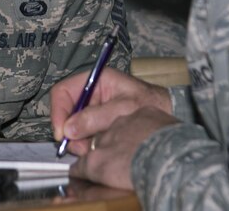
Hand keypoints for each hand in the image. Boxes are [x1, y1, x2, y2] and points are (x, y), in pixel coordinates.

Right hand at [51, 68, 170, 155]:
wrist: (169, 114)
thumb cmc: (151, 104)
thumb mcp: (125, 108)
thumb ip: (97, 117)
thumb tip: (69, 129)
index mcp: (96, 80)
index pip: (63, 91)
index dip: (58, 111)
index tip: (61, 133)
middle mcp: (90, 94)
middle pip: (65, 111)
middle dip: (69, 131)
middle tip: (79, 148)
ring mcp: (92, 110)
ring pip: (72, 126)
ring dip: (77, 141)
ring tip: (92, 149)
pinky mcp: (96, 124)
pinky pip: (82, 135)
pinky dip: (85, 145)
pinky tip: (97, 148)